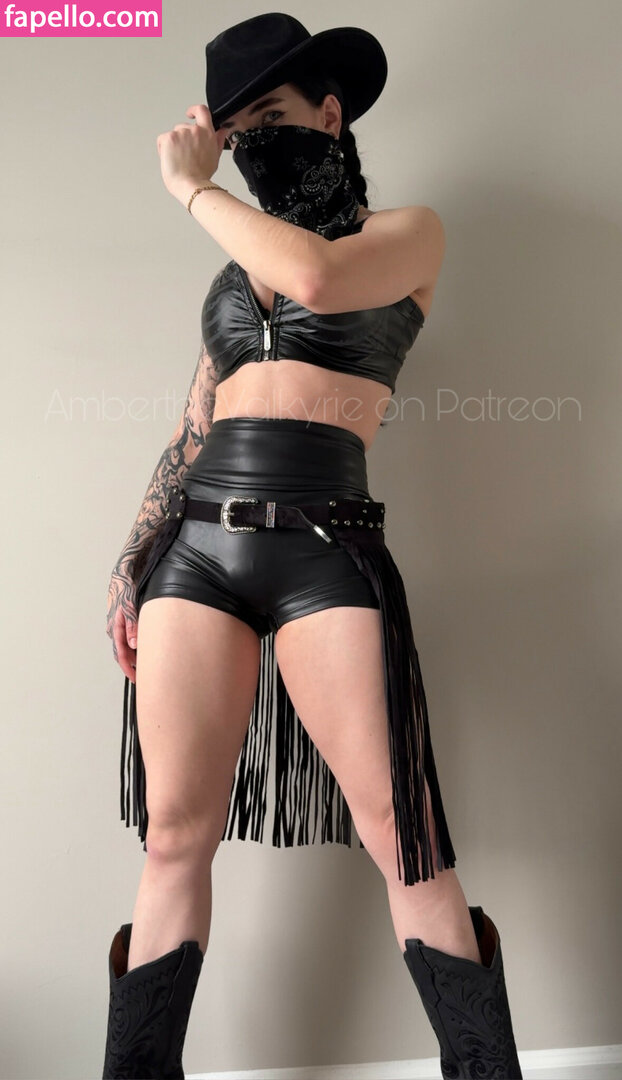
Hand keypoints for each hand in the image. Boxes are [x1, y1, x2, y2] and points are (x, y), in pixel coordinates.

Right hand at [106, 566, 138, 682]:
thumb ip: (132, 624)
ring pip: (127, 644)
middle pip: (123, 652)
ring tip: (147, 661)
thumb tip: (134, 644)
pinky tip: (146, 644)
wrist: (125, 570)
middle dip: (133, 664)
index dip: (128, 668)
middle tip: (144, 674)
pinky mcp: (126, 618)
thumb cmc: (126, 585)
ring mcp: (120, 623)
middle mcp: (116, 627)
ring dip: (135, 654)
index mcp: (115, 626)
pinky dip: (137, 643)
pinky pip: (130, 635)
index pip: (120, 654)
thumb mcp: (130, 605)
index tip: (136, 679)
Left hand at [156, 104, 226, 202]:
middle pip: (183, 127)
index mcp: (207, 133)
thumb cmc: (202, 176)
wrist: (191, 185)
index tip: (190, 113)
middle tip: (184, 156)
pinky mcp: (169, 137)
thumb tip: (222, 131)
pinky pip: (162, 140)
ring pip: (173, 135)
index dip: (194, 110)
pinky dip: (163, 149)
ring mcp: (181, 133)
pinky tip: (170, 159)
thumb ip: (218, 141)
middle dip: (181, 139)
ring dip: (173, 145)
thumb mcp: (215, 157)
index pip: (202, 111)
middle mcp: (195, 130)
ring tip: (178, 160)